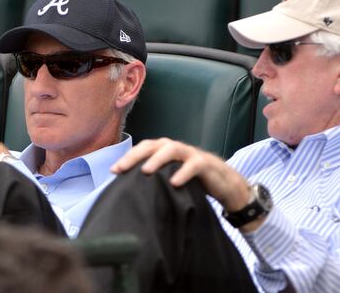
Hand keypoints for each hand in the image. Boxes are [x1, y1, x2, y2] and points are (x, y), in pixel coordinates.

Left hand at [111, 138, 251, 212]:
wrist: (225, 186)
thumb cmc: (194, 183)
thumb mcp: (171, 180)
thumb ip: (155, 181)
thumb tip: (130, 194)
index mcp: (165, 152)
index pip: (143, 149)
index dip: (127, 157)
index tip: (113, 171)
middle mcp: (176, 149)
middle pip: (153, 145)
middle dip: (135, 155)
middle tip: (121, 168)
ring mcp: (191, 154)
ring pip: (172, 148)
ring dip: (157, 158)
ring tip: (145, 171)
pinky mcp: (206, 164)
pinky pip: (194, 164)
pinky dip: (183, 172)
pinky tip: (175, 183)